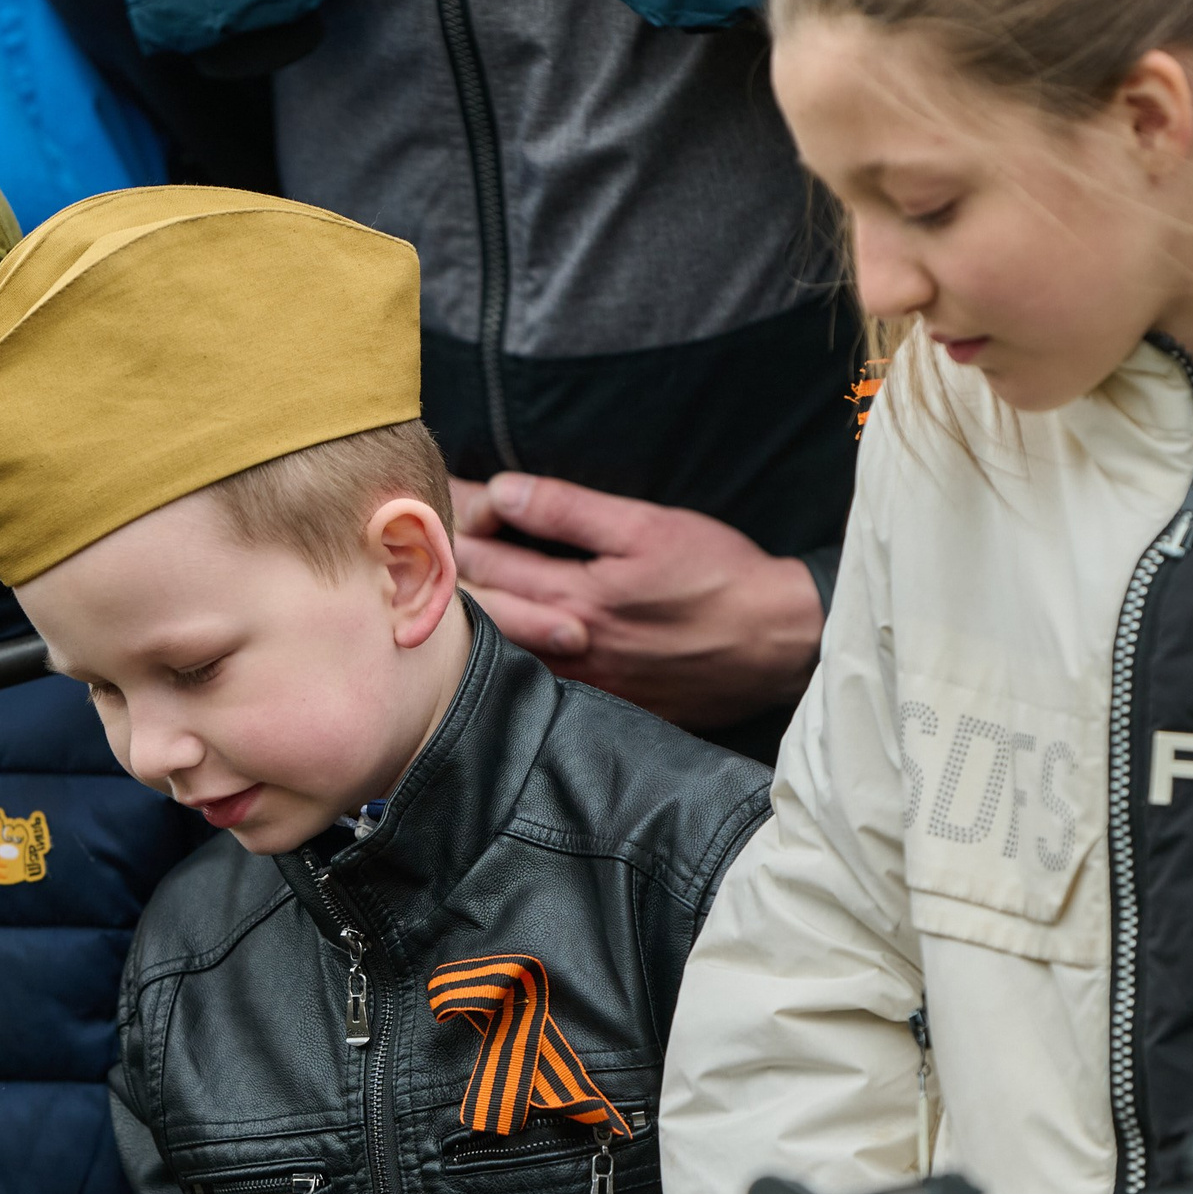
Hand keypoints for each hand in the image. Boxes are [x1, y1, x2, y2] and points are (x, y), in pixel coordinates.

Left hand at [450, 474, 822, 727]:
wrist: (778, 643)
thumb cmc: (720, 576)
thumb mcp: (647, 526)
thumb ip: (569, 509)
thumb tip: (503, 492)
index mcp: (575, 596)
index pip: (487, 555)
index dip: (454, 521)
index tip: (432, 496)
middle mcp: (567, 646)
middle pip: (479, 608)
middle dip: (444, 568)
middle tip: (414, 538)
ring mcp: (581, 681)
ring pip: (499, 648)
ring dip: (465, 614)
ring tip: (434, 584)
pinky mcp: (602, 702)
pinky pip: (533, 679)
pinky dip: (503, 652)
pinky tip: (488, 635)